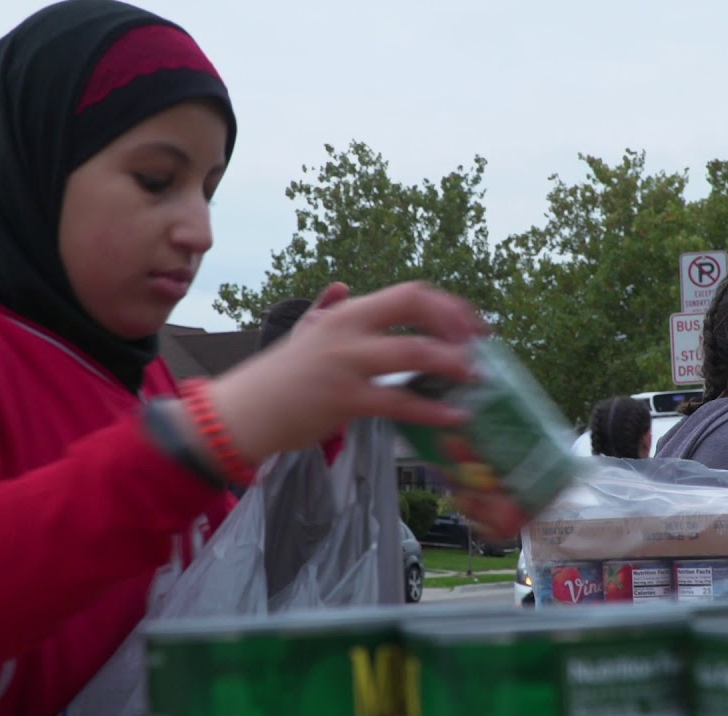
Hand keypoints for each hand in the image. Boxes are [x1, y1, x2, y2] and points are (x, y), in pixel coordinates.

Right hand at [206, 282, 485, 462]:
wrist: (245, 411)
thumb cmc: (281, 376)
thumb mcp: (304, 333)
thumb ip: (328, 310)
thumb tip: (340, 286)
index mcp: (350, 313)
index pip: (411, 293)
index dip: (449, 306)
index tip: (474, 326)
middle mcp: (351, 329)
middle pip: (417, 308)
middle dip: (457, 325)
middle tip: (482, 348)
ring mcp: (349, 363)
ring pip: (414, 353)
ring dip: (453, 364)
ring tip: (476, 379)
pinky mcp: (346, 399)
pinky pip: (400, 403)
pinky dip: (433, 410)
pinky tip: (455, 417)